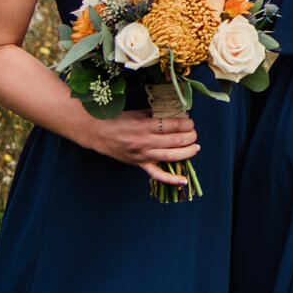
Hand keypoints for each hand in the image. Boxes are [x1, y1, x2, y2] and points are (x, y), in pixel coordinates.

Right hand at [80, 108, 201, 186]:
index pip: (173, 125)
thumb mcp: (138, 113)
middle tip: (194, 133)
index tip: (190, 122)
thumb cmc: (117, 120)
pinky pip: (157, 174)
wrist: (96, 133)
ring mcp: (142, 155)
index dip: (187, 124)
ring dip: (188, 152)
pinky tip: (184, 180)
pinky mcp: (139, 164)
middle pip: (175, 141)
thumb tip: (177, 116)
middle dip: (190, 136)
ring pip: (171, 156)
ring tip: (195, 147)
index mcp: (144, 126)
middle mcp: (144, 142)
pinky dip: (171, 179)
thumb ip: (157, 115)